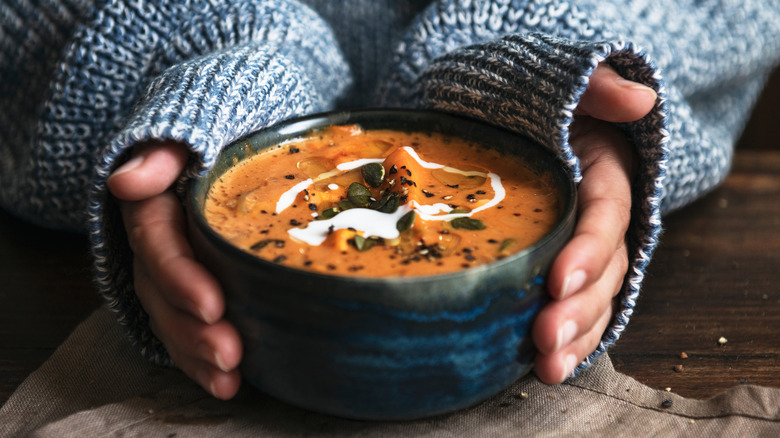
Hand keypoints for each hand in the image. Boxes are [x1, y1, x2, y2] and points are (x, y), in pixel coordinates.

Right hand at [108, 142, 242, 398]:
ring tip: (228, 380)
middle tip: (229, 353)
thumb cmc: (216, 130)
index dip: (180, 277)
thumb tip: (127, 181)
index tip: (213, 305)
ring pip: (170, 317)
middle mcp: (154, 242)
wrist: (226, 137)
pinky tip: (227, 383)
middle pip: (161, 292)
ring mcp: (168, 268)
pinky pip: (184, 326)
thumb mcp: (192, 127)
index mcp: (153, 204)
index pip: (157, 244)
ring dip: (195, 354)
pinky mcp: (188, 287)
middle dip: (191, 329)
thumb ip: (164, 153)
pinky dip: (200, 358)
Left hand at [532, 64, 656, 382]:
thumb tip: (639, 100)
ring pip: (595, 300)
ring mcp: (587, 250)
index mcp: (606, 176)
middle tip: (544, 338)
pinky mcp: (565, 269)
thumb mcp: (568, 86)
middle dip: (578, 308)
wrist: (524, 126)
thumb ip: (597, 87)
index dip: (588, 250)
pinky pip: (576, 308)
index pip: (605, 217)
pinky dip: (568, 340)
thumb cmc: (543, 107)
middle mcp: (603, 220)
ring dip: (574, 337)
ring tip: (546, 369)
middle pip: (604, 270)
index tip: (558, 279)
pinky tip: (546, 368)